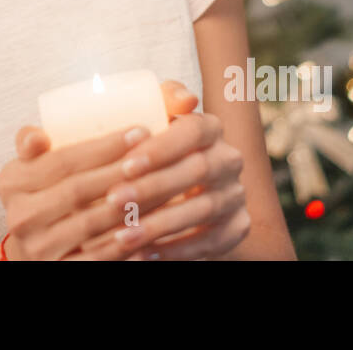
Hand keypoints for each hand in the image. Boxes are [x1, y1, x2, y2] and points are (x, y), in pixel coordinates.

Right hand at [0, 122, 160, 259]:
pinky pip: (98, 257)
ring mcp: (38, 248)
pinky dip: (125, 244)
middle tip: (156, 156)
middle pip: (79, 189)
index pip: (63, 160)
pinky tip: (149, 228)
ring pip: (92, 223)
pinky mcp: (58, 271)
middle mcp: (20, 216)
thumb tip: (38, 136)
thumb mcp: (29, 165)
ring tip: (163, 186)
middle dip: (121, 170)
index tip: (141, 131)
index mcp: (11, 182)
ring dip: (130, 205)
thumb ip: (31, 142)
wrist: (33, 249)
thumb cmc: (43, 194)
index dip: (104, 146)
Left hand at [78, 80, 251, 260]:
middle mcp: (229, 159)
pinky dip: (177, 250)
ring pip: (203, 209)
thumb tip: (185, 99)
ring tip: (123, 235)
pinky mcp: (237, 227)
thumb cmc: (150, 147)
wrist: (174, 187)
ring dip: (160, 224)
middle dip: (153, 188)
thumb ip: (163, 98)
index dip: (162, 148)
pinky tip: (144, 254)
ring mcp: (236, 194)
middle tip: (114, 201)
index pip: (193, 131)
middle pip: (197, 171)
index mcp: (210, 127)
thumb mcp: (152, 118)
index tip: (126, 164)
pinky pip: (211, 242)